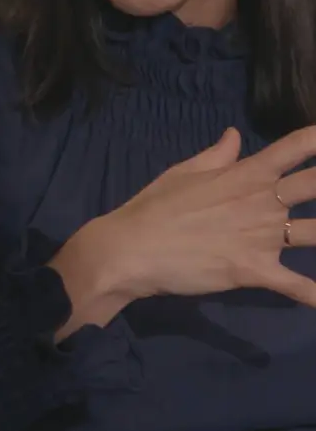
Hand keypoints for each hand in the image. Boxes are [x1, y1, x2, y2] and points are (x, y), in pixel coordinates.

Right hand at [51, 125, 315, 332]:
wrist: (132, 249)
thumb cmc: (154, 207)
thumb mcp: (183, 172)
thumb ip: (216, 156)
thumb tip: (235, 134)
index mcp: (245, 174)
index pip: (294, 148)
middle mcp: (262, 201)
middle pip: (315, 185)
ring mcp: (262, 237)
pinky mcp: (254, 271)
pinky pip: (295, 286)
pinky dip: (314, 295)